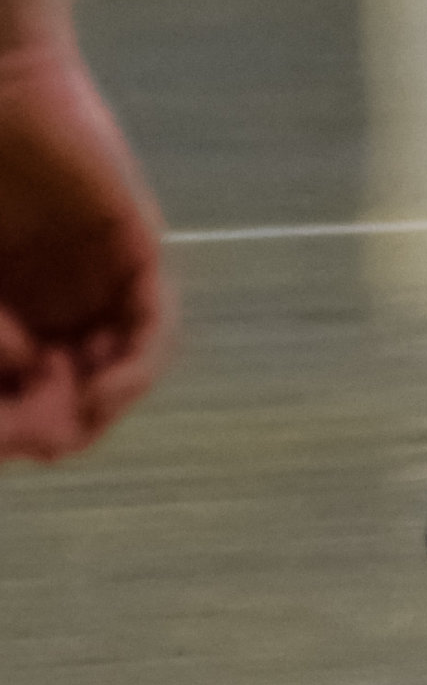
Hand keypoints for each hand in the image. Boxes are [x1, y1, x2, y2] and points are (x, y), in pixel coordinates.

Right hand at [0, 43, 169, 459]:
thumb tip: (24, 371)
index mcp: (8, 313)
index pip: (21, 400)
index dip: (11, 432)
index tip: (0, 439)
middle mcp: (55, 302)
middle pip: (70, 398)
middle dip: (47, 430)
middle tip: (26, 438)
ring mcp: (97, 277)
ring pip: (115, 373)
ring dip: (92, 411)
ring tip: (63, 419)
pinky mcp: (137, 245)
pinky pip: (153, 325)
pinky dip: (135, 369)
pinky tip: (103, 388)